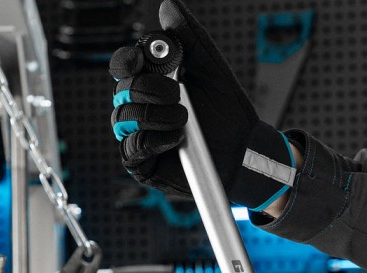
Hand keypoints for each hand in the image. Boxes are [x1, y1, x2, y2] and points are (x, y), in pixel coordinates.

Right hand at [109, 0, 297, 211]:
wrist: (243, 151)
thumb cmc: (226, 114)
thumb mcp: (211, 69)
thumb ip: (189, 38)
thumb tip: (169, 7)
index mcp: (150, 82)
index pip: (124, 65)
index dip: (127, 60)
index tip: (141, 60)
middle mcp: (139, 107)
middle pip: (122, 90)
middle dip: (150, 89)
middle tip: (178, 94)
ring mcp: (138, 136)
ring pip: (124, 118)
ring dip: (156, 116)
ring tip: (183, 119)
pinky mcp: (142, 163)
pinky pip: (132, 149)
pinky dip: (153, 140)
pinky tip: (176, 138)